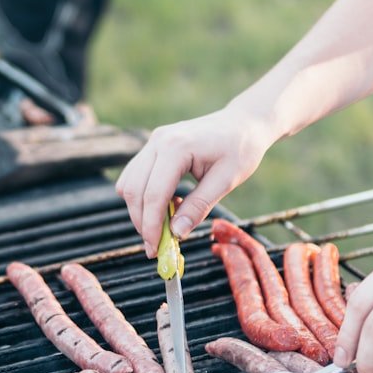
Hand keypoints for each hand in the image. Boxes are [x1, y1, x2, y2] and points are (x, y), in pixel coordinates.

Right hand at [115, 105, 277, 257]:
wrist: (243, 123)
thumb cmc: (240, 148)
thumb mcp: (226, 181)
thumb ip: (199, 207)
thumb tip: (177, 233)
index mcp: (176, 147)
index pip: (154, 194)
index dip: (152, 226)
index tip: (156, 249)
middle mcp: (158, 141)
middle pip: (134, 190)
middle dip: (142, 222)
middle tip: (155, 247)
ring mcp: (153, 142)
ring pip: (129, 184)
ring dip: (139, 210)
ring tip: (162, 228)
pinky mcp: (153, 147)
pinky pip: (135, 175)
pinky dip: (143, 197)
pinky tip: (166, 207)